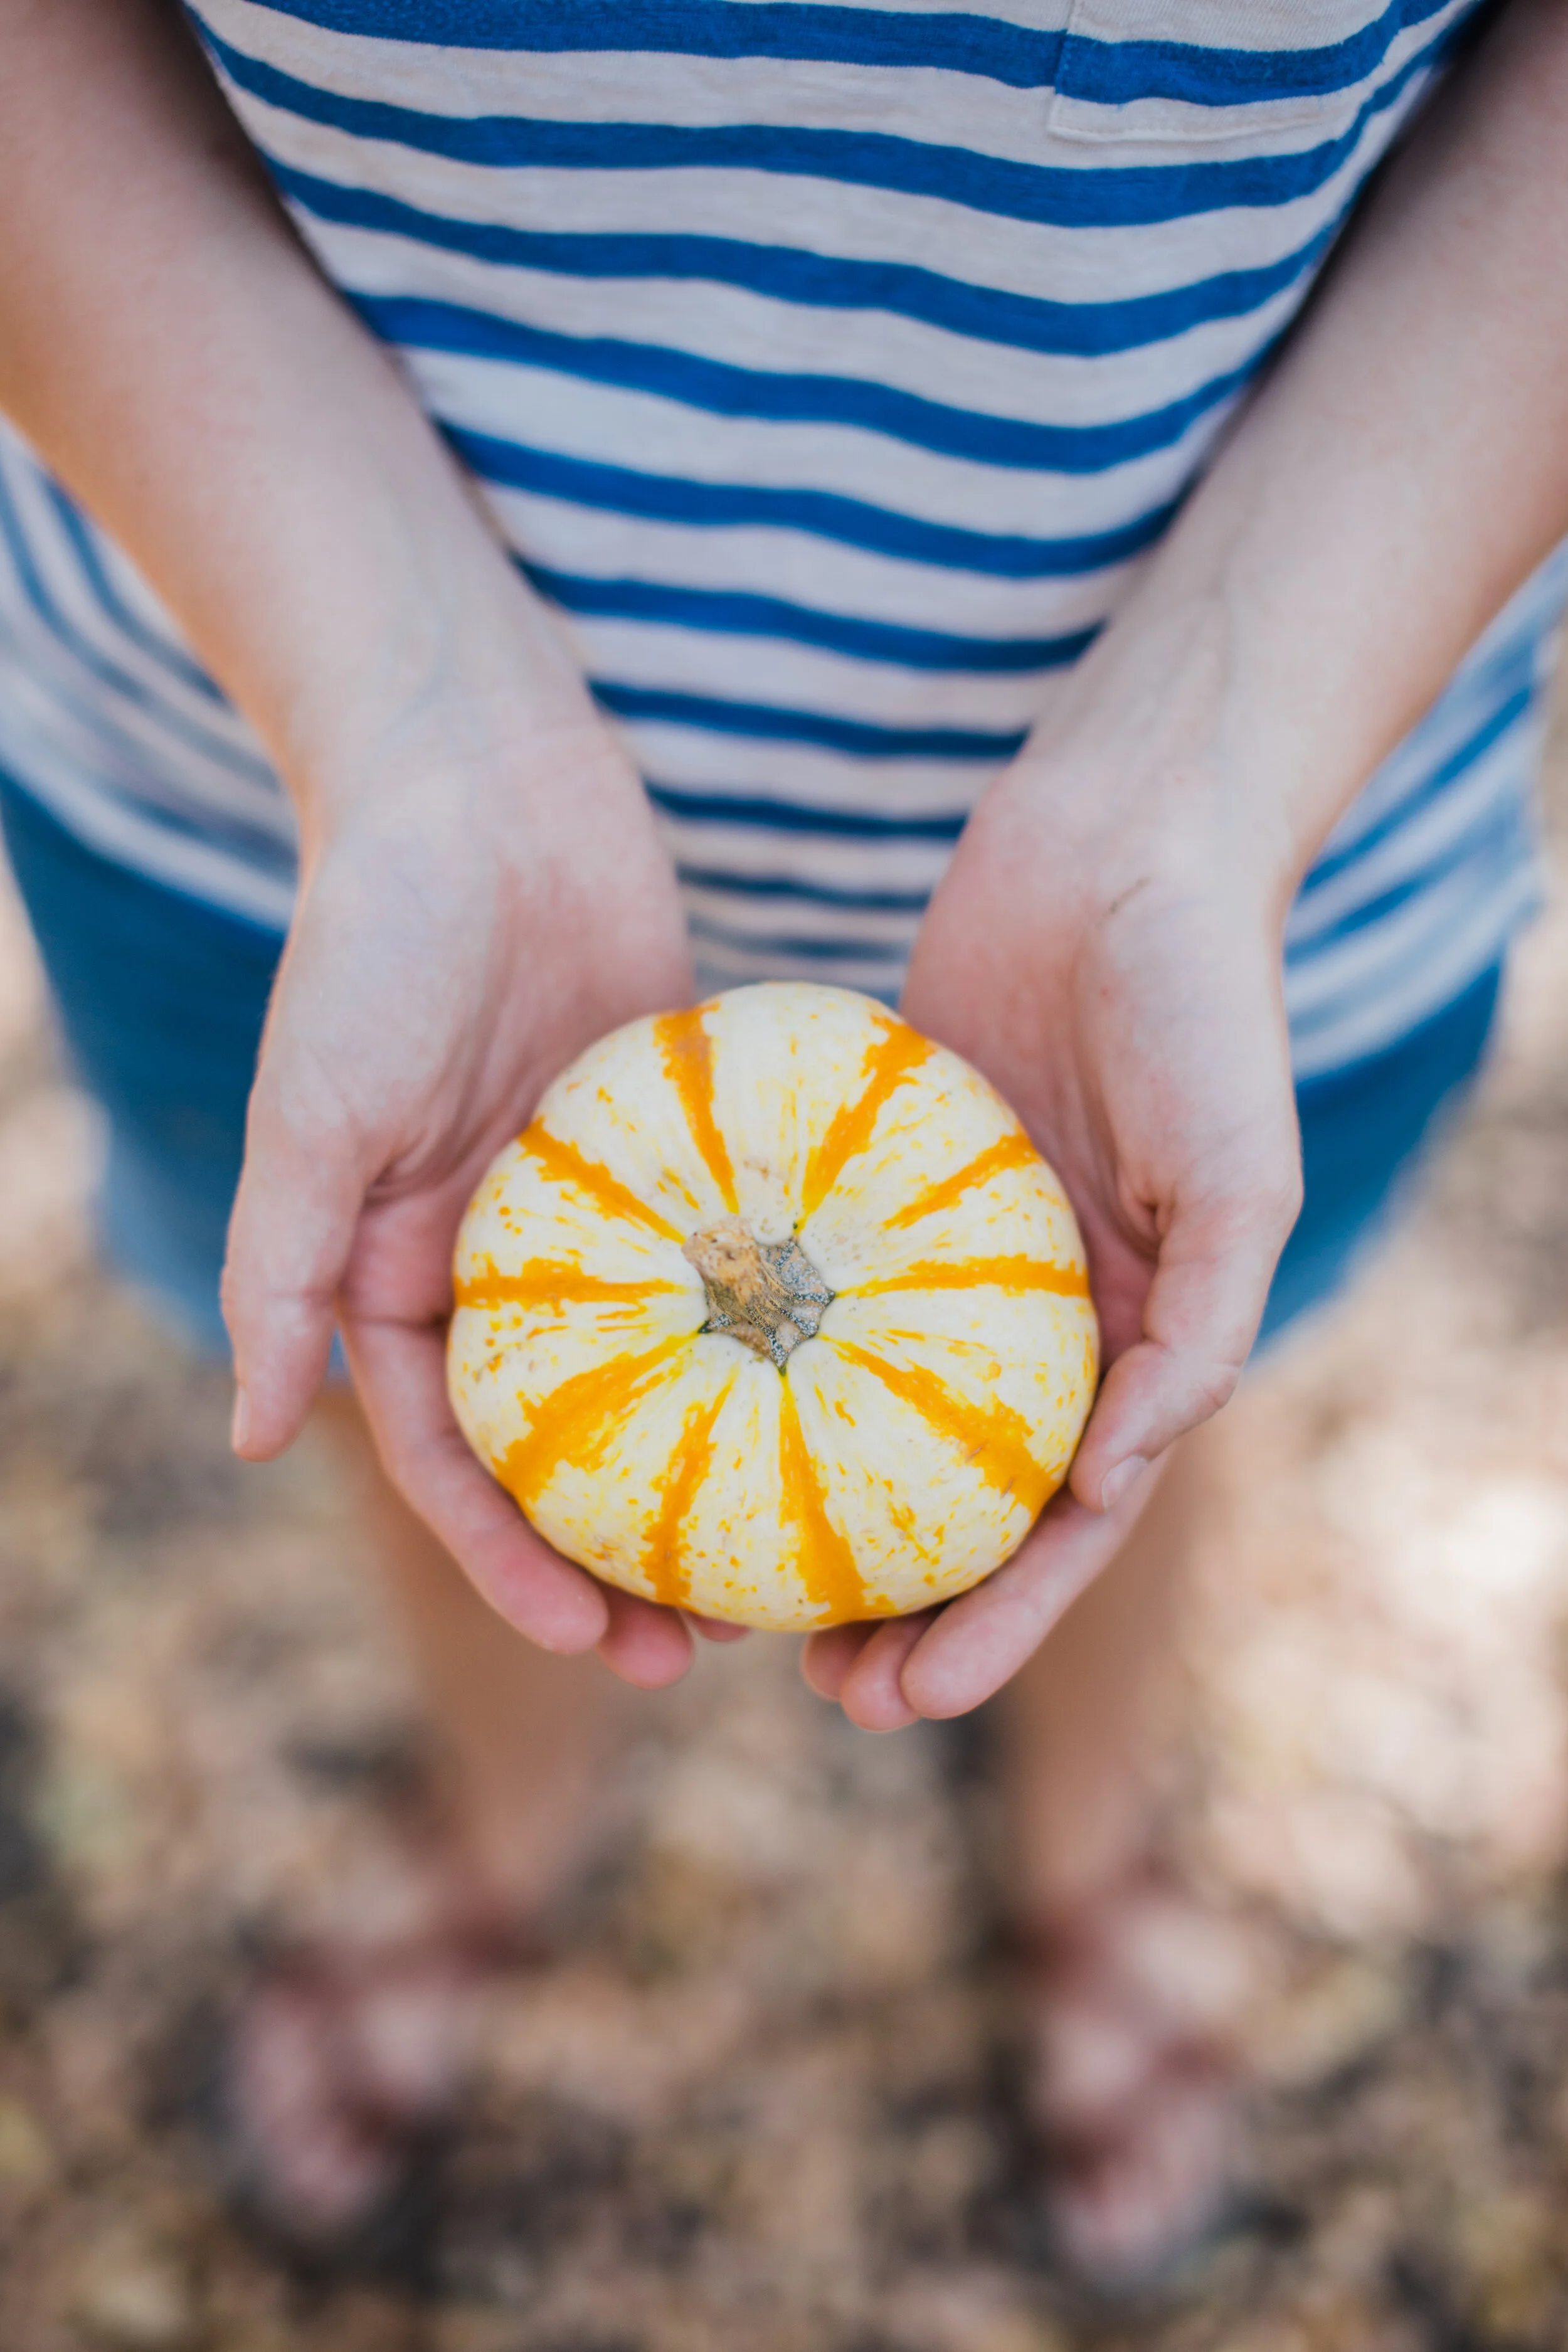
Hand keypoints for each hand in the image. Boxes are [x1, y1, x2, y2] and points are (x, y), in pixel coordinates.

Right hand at [221, 675, 712, 1689]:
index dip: (515, 1564)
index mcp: (401, 1278)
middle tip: (719, 1645)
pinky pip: (737, 1257)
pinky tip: (858, 1390)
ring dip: (723, 1465)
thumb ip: (279, 1269)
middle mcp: (502, 1263)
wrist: (477, 775)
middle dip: (628, 1556)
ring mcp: (599, 1209)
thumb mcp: (314, 1108)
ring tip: (807, 1558)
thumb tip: (246, 1436)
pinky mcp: (680, 1140)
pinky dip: (782, 1329)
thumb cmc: (380, 937)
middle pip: (571, 1448)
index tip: (598, 1641)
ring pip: (668, 1373)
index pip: (460, 1463)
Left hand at [803, 707, 1303, 1728]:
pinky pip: (804, 1286)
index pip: (1060, 1528)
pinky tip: (683, 1412)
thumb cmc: (1201, 1002)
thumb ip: (1203, 1328)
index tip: (912, 1700)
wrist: (1126, 840)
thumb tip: (1113, 1484)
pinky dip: (757, 1358)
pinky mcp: (871, 1179)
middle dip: (899, 1610)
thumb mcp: (1235, 1171)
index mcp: (1133, 1344)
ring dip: (813, 1514)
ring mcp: (946, 1257)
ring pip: (867, 1417)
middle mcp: (1037, 1320)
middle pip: (956, 1502)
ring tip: (732, 1600)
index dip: (996, 1625)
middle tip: (813, 1686)